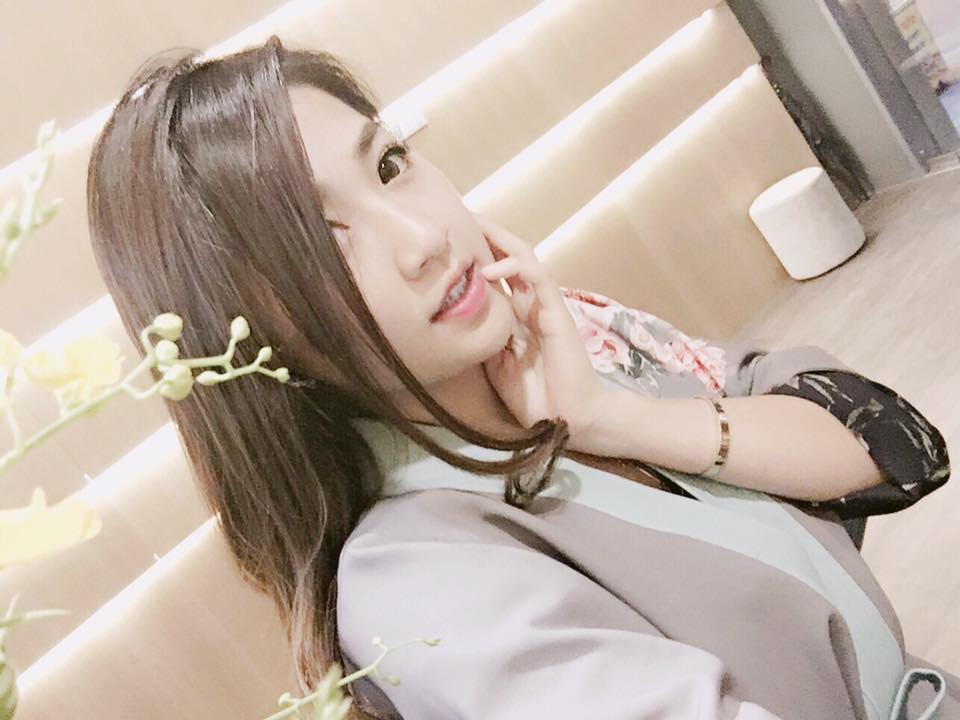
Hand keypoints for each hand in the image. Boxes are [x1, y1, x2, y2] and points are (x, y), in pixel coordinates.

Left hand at [474, 211, 607, 450]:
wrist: (566, 419)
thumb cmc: (535, 397)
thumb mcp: (495, 365)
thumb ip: (482, 338)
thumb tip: (456, 317)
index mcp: (518, 316)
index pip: (498, 274)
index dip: (477, 254)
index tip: (449, 241)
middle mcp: (532, 304)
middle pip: (510, 256)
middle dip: (486, 234)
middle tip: (458, 215)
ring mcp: (546, 305)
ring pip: (525, 257)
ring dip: (499, 238)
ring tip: (473, 223)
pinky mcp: (557, 311)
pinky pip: (539, 276)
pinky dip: (515, 266)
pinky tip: (489, 267)